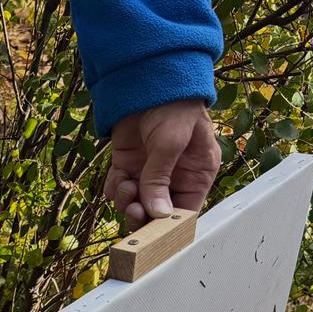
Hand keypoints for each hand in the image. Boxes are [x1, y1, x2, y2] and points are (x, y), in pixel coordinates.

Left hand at [104, 100, 221, 228]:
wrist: (146, 78)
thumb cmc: (172, 105)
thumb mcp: (170, 142)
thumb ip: (161, 180)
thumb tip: (157, 215)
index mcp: (197, 173)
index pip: (186, 211)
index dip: (170, 226)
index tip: (155, 233)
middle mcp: (175, 177)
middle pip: (158, 214)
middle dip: (144, 217)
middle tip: (133, 211)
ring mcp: (150, 172)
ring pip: (136, 204)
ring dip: (127, 202)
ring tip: (126, 187)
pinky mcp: (128, 165)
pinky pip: (119, 190)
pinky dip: (115, 189)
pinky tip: (118, 178)